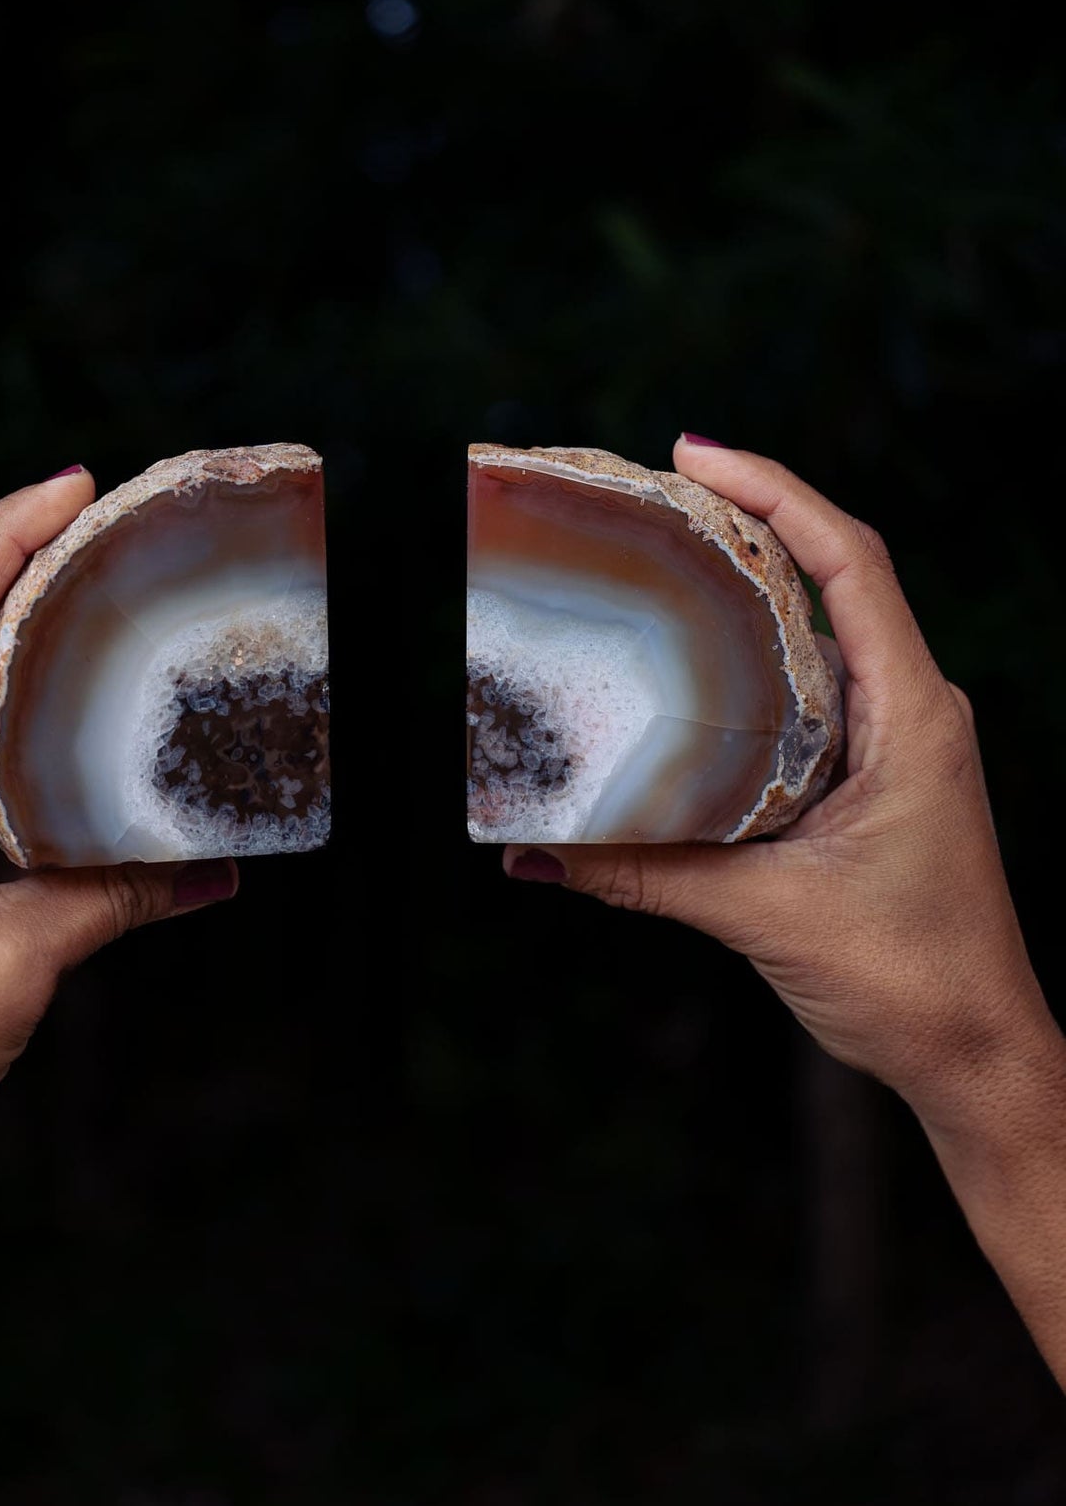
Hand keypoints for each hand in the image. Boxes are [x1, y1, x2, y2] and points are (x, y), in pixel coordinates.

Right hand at [504, 436, 1053, 1127]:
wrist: (975, 1054)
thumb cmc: (909, 979)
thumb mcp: (764, 915)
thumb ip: (645, 873)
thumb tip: (531, 853)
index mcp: (914, 715)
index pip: (853, 561)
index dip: (776, 491)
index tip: (694, 451)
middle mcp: (914, 709)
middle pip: (836, 572)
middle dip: (753, 515)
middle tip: (658, 488)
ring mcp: (899, 740)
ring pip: (825, 627)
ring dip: (756, 581)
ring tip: (668, 550)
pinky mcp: (875, 776)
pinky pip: (814, 686)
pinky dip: (758, 653)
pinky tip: (697, 659)